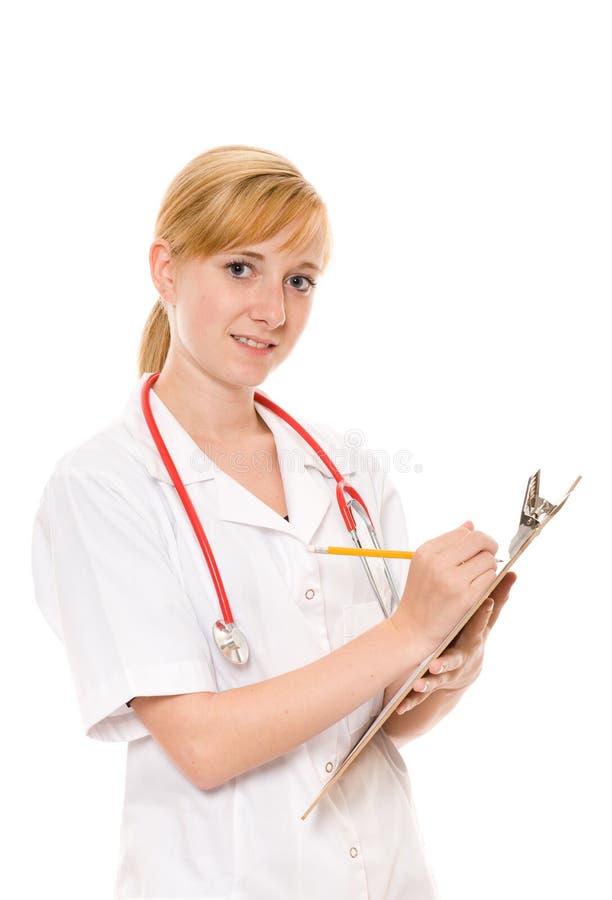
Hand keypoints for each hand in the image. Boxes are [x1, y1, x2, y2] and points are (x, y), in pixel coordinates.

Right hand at [391, 520, 498, 655]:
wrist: (412, 629)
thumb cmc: (420, 597)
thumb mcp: (426, 564)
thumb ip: (449, 544)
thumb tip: (470, 524)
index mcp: (426, 550)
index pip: (464, 532)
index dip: (475, 540)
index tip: (475, 551)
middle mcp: (438, 562)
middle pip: (479, 540)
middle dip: (489, 547)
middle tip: (487, 558)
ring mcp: (452, 579)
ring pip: (488, 559)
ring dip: (489, 567)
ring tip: (478, 577)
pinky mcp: (465, 596)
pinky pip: (490, 577)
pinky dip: (490, 581)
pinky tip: (479, 588)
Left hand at [396, 571, 516, 714]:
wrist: (465, 672)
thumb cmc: (474, 638)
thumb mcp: (486, 622)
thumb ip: (497, 598)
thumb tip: (512, 572)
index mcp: (472, 639)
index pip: (478, 623)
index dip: (484, 612)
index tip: (487, 600)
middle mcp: (461, 657)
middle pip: (455, 658)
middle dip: (448, 659)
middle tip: (437, 661)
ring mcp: (447, 673)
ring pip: (437, 679)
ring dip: (428, 682)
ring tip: (417, 683)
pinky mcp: (433, 684)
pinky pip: (421, 695)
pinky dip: (411, 700)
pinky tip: (400, 707)